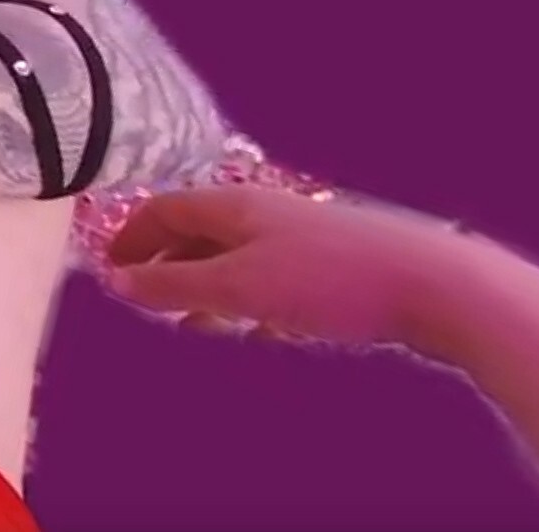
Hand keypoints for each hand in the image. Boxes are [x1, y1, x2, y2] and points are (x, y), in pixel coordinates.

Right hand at [105, 184, 473, 350]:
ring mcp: (303, 239)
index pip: (164, 209)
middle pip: (200, 233)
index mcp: (235, 205)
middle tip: (145, 302)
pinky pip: (275, 282)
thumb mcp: (237, 287)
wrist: (432, 286)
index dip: (130, 237)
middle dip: (168, 266)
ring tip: (194, 326)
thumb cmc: (327, 280)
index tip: (106, 270)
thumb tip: (115, 281)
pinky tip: (259, 333)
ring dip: (208, 290)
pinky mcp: (336, 268)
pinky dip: (252, 304)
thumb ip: (174, 286)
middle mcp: (266, 213)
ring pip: (238, 260)